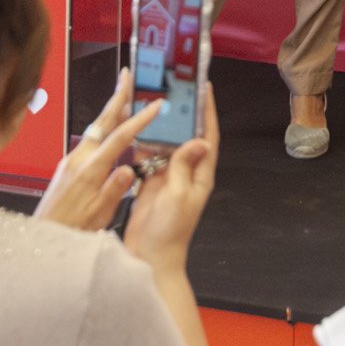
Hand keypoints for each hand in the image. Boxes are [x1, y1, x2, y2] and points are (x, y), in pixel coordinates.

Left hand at [34, 70, 160, 230]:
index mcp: (90, 170)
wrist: (42, 237)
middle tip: (127, 76)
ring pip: (95, 129)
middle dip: (117, 97)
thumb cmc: (72, 230)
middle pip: (102, 121)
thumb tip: (130, 169)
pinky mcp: (67, 167)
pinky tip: (110, 130)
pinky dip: (103, 128)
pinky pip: (90, 140)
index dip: (140, 120)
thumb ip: (114, 190)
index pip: (120, 138)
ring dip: (111, 111)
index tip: (156, 105)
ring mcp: (71, 161)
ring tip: (125, 97)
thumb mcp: (98, 215)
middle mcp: (78, 159)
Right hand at [124, 88, 217, 274]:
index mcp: (200, 174)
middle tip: (174, 89)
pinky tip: (136, 129)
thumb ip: (184, 166)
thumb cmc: (170, 230)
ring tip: (153, 102)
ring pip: (166, 145)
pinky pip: (149, 158)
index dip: (208, 111)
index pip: (208, 136)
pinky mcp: (151, 184)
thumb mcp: (179, 195)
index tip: (205, 87)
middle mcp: (187, 173)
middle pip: (187, 136)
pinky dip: (144, 144)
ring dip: (161, 127)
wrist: (150, 258)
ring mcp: (168, 178)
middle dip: (183, 114)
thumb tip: (198, 140)